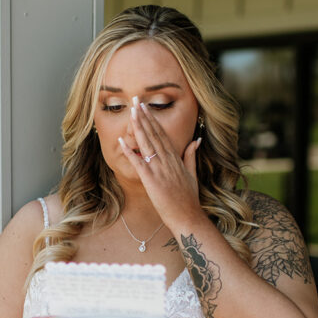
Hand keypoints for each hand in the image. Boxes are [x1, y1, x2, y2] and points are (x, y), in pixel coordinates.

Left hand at [118, 97, 203, 229]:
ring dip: (138, 127)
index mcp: (175, 158)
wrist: (187, 217)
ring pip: (147, 144)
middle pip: (154, 134)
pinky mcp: (151, 180)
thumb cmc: (188, 198)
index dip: (153, 120)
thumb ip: (191, 156)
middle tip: (135, 101)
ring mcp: (159, 170)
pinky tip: (121, 141)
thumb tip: (196, 140)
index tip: (145, 107)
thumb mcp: (192, 174)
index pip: (162, 134)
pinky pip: (138, 163)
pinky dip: (130, 151)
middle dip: (144, 117)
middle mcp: (167, 161)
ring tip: (131, 112)